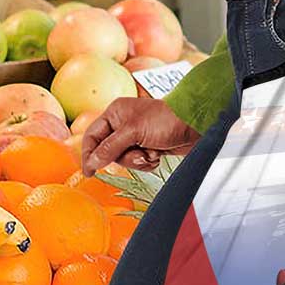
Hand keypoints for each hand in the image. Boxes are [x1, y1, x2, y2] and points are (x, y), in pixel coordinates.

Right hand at [81, 98, 200, 175]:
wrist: (195, 125)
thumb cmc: (165, 120)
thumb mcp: (134, 132)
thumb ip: (111, 147)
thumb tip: (93, 161)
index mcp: (115, 113)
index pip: (92, 135)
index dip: (89, 153)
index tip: (89, 171)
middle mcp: (123, 124)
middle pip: (108, 151)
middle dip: (125, 157)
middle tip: (139, 154)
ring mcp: (136, 136)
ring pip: (124, 159)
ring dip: (138, 161)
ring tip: (152, 153)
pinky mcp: (148, 147)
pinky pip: (138, 163)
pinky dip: (148, 163)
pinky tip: (158, 155)